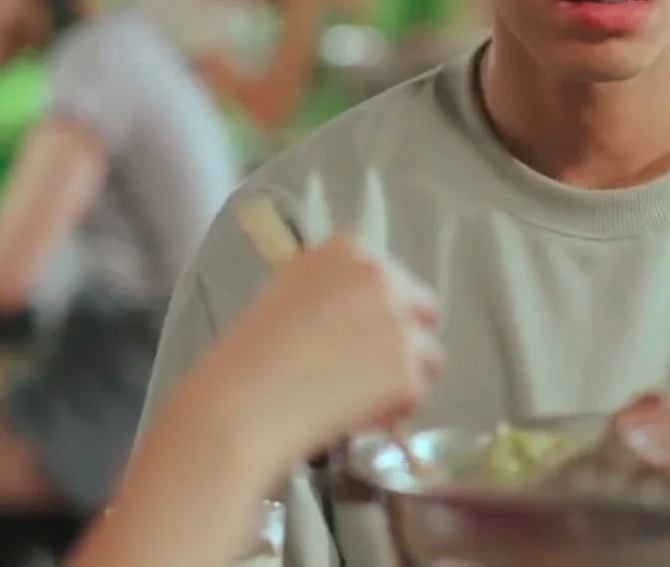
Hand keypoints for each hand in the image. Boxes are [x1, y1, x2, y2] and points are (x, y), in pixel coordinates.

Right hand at [195, 233, 442, 465]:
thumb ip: (330, 293)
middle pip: (423, 308)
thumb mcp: (285, 296)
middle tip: (370, 372)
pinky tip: (355, 419)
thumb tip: (357, 317)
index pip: (390, 276)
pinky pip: (417, 395)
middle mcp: (382, 277)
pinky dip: (393, 412)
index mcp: (348, 250)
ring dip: (404, 377)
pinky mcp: (408, 372)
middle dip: (404, 339)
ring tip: (359, 401)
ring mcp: (399, 324)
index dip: (376, 311)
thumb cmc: (245, 357)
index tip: (355, 336)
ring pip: (429, 355)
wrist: (239, 406)